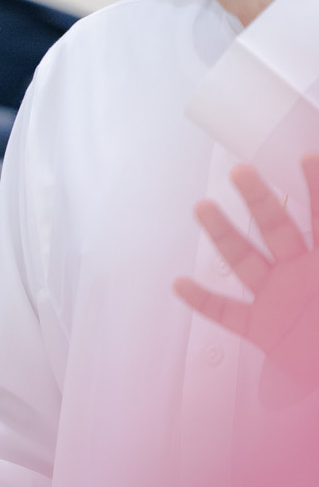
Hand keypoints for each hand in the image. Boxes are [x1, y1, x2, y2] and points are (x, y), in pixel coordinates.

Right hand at [173, 156, 318, 388]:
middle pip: (276, 227)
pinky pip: (227, 312)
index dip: (316, 187)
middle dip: (258, 199)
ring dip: (223, 234)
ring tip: (204, 208)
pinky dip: (202, 300)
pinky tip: (181, 283)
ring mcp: (279, 299)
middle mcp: (302, 273)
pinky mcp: (263, 329)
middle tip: (241, 172)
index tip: (307, 157)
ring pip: (245, 261)